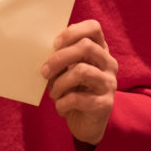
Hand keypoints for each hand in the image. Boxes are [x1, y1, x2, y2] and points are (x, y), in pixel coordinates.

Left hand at [42, 19, 117, 145]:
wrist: (86, 122)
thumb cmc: (73, 90)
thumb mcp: (67, 69)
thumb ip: (62, 57)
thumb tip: (41, 49)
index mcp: (100, 50)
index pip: (94, 27)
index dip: (73, 32)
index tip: (55, 44)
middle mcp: (109, 63)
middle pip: (86, 46)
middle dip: (59, 58)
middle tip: (44, 71)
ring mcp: (109, 83)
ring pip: (82, 71)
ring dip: (60, 83)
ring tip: (53, 93)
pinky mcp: (105, 103)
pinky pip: (78, 98)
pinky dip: (62, 103)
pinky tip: (60, 106)